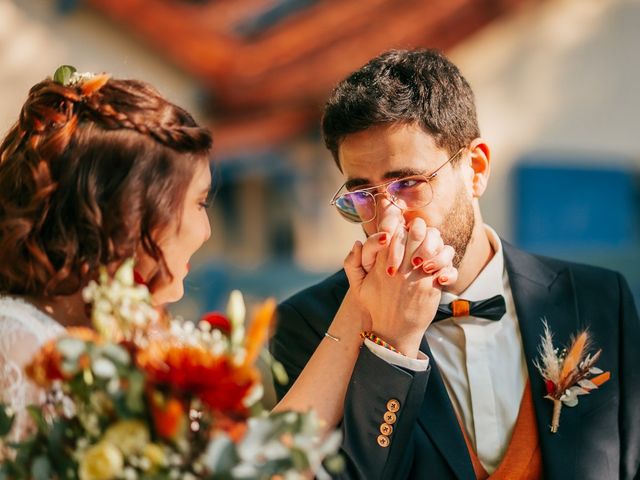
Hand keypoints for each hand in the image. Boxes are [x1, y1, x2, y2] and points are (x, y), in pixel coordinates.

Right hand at [344, 218, 456, 357]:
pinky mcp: (432, 286)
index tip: (404, 231)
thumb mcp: (358, 286)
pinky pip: (445, 266)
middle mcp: (401, 267)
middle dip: (421, 229)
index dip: (401, 225)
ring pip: (435, 245)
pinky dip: (446, 265)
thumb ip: (352, 263)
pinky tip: (440, 270)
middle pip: (417, 231)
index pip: (395, 230)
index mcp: (383, 263)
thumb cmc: (377, 306)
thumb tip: (357, 242)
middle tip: (421, 236)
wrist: (393, 332)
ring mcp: (418, 276)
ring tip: (431, 251)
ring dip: (436, 245)